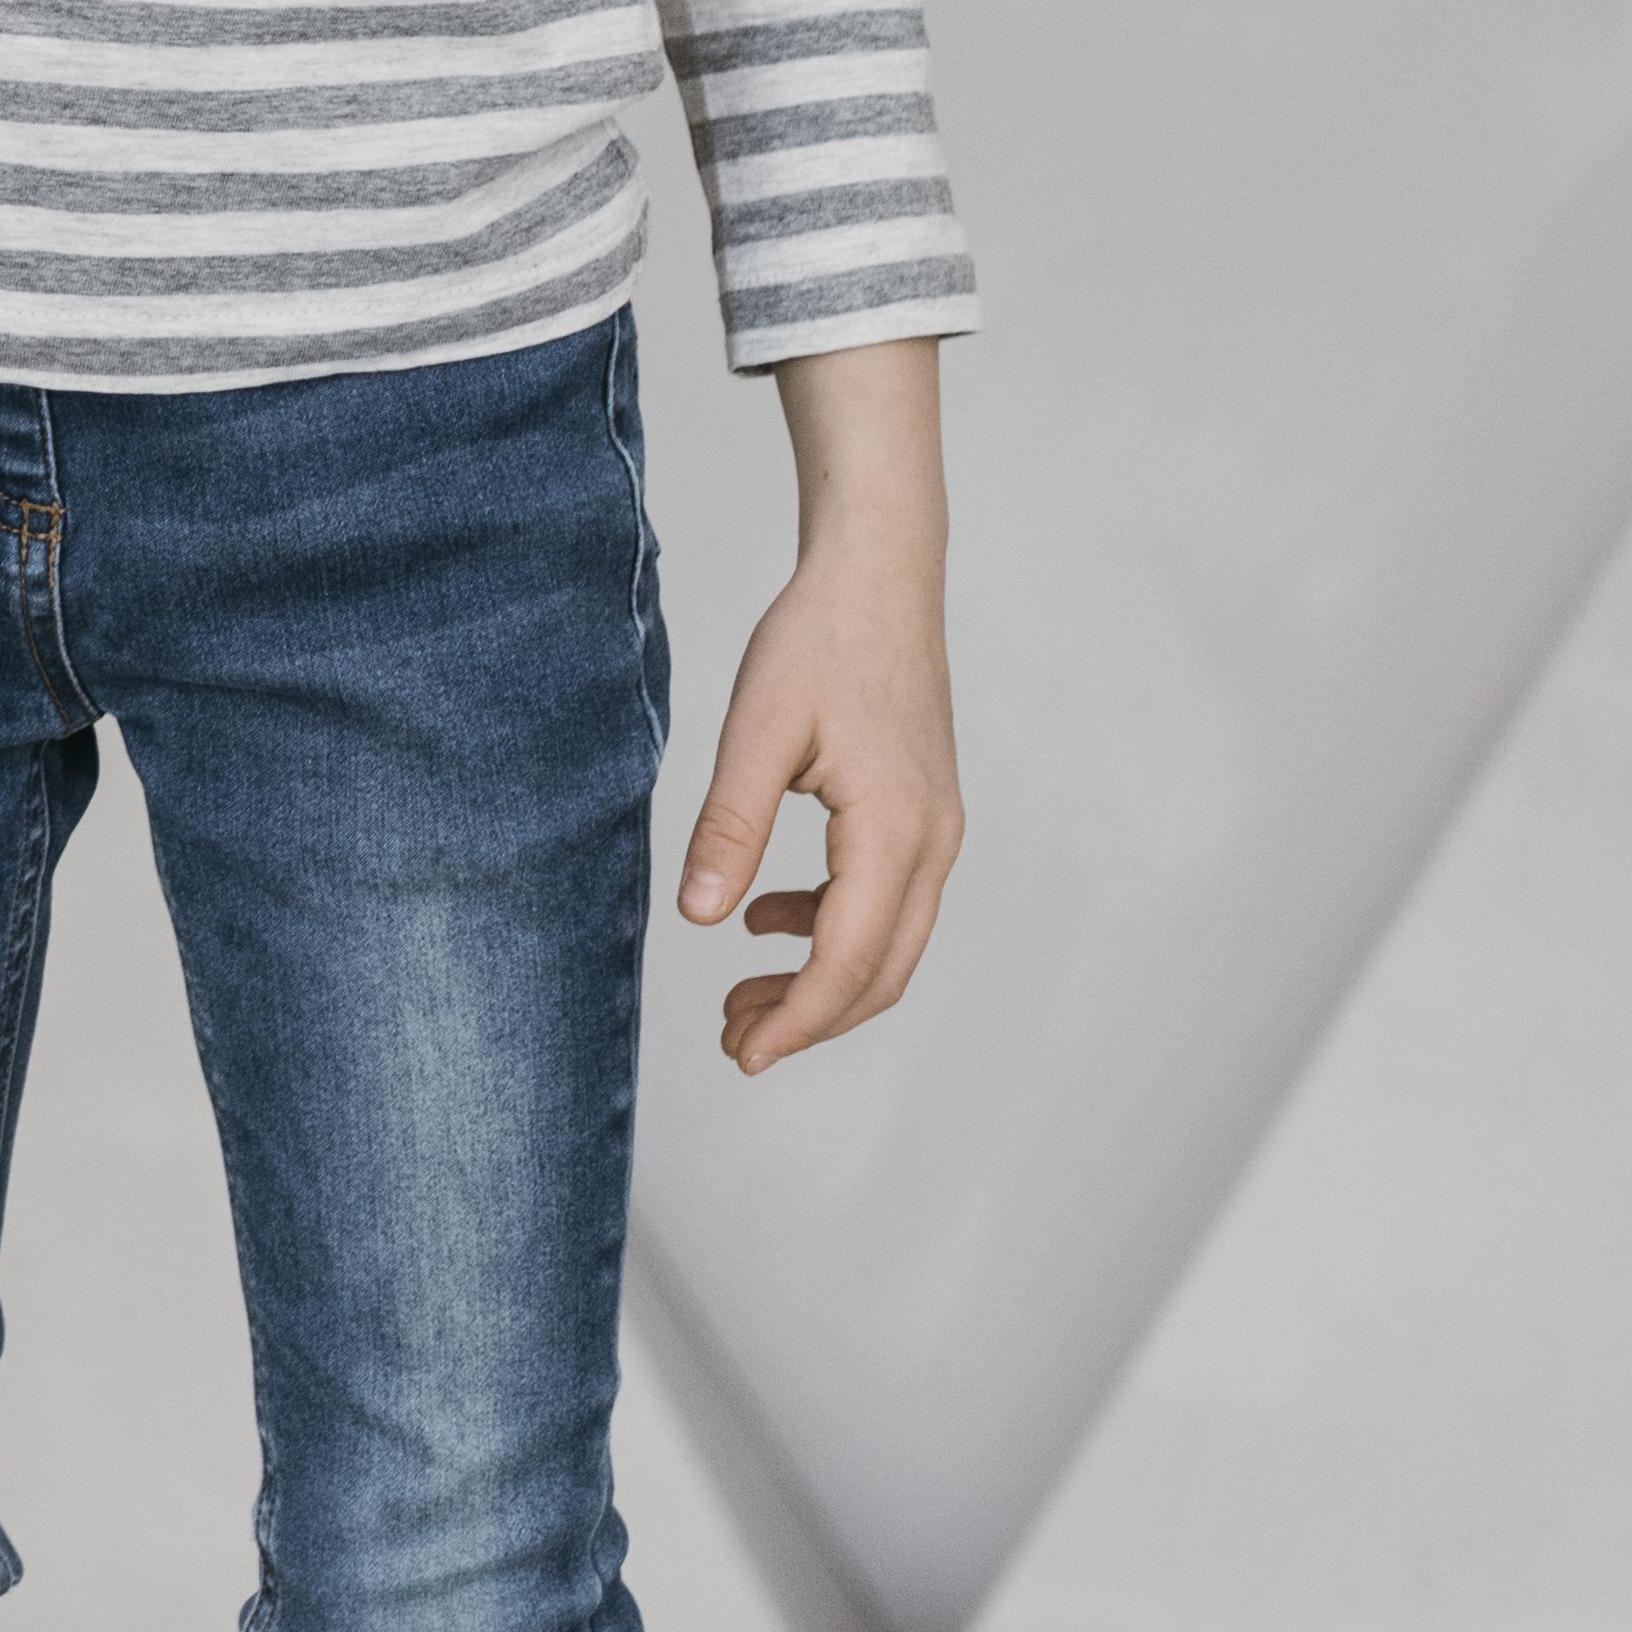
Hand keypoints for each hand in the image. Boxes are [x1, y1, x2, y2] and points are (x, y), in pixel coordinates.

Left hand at [682, 338, 959, 1073]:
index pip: (847, 961)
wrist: (878, 576)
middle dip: (809, 1018)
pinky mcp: (922, 814)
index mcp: (893, 832)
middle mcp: (931, 843)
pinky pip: (886, 901)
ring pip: (888, 943)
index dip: (795, 1020)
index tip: (742, 1054)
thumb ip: (729, 827)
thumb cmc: (818, 641)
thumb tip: (696, 916)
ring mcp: (936, 831)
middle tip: (732, 1039)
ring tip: (740, 992)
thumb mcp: (756, 732)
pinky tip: (766, 915)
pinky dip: (830, 928)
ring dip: (820, 980)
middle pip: (879, 971)